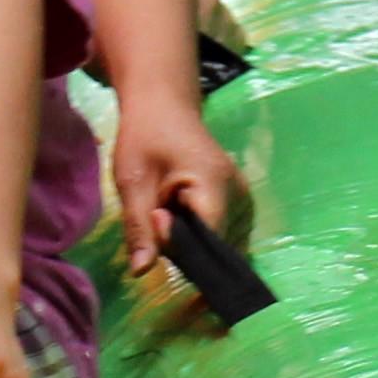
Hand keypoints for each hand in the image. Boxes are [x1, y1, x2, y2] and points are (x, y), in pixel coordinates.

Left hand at [104, 86, 238, 272]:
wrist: (164, 106)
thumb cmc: (145, 137)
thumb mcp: (132, 181)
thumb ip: (139, 228)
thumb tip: (141, 272)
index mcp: (216, 186)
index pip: (208, 243)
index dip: (178, 248)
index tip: (153, 227)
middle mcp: (241, 197)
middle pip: (216, 248)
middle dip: (183, 250)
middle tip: (154, 218)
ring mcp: (244, 201)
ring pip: (219, 246)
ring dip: (190, 244)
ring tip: (165, 214)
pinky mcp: (240, 205)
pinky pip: (222, 236)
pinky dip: (198, 236)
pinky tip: (178, 218)